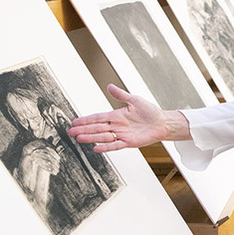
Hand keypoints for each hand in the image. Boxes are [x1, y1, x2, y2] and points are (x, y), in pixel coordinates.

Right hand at [68, 84, 187, 152]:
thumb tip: (109, 86)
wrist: (162, 122)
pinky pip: (115, 145)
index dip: (86, 120)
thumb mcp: (134, 100)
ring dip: (91, 137)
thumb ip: (121, 95)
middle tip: (71, 132)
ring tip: (79, 138)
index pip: (97, 118)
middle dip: (83, 129)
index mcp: (116, 115)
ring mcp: (122, 135)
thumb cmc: (150, 112)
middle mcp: (117, 126)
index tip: (75, 121)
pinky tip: (96, 148)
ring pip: (103, 136)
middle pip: (97, 128)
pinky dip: (105, 146)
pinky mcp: (129, 142)